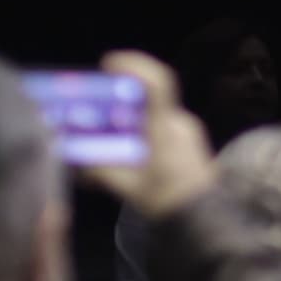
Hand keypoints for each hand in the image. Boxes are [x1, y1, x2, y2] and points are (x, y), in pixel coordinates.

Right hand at [79, 48, 215, 219]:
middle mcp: (179, 122)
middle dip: (120, 98)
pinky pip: (162, 125)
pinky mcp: (189, 140)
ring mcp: (187, 130)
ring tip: (108, 135)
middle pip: (148, 98)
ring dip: (131, 118)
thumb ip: (101, 171)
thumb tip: (77, 162)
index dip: (135, 65)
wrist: (203, 218)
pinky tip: (128, 151)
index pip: (156, 83)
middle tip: (97, 105)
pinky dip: (142, 130)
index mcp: (165, 128)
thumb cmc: (167, 201)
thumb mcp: (128, 188)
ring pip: (154, 113)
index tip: (110, 62)